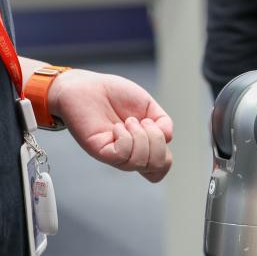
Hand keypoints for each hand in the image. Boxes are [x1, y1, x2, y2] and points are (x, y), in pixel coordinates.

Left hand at [47, 69, 173, 182]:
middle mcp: (129, 154)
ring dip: (141, 136)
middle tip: (144, 122)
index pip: (160, 169)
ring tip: (129, 121)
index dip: (166, 156)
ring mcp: (115, 154)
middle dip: (158, 142)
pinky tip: (117, 127)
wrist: (88, 86)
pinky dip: (125, 137)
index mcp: (142, 146)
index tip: (156, 129)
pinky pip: (122, 154)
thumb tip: (168, 137)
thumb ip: (163, 122)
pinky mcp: (100, 151)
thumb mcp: (148, 105)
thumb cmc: (114, 94)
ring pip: (140, 162)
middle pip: (156, 167)